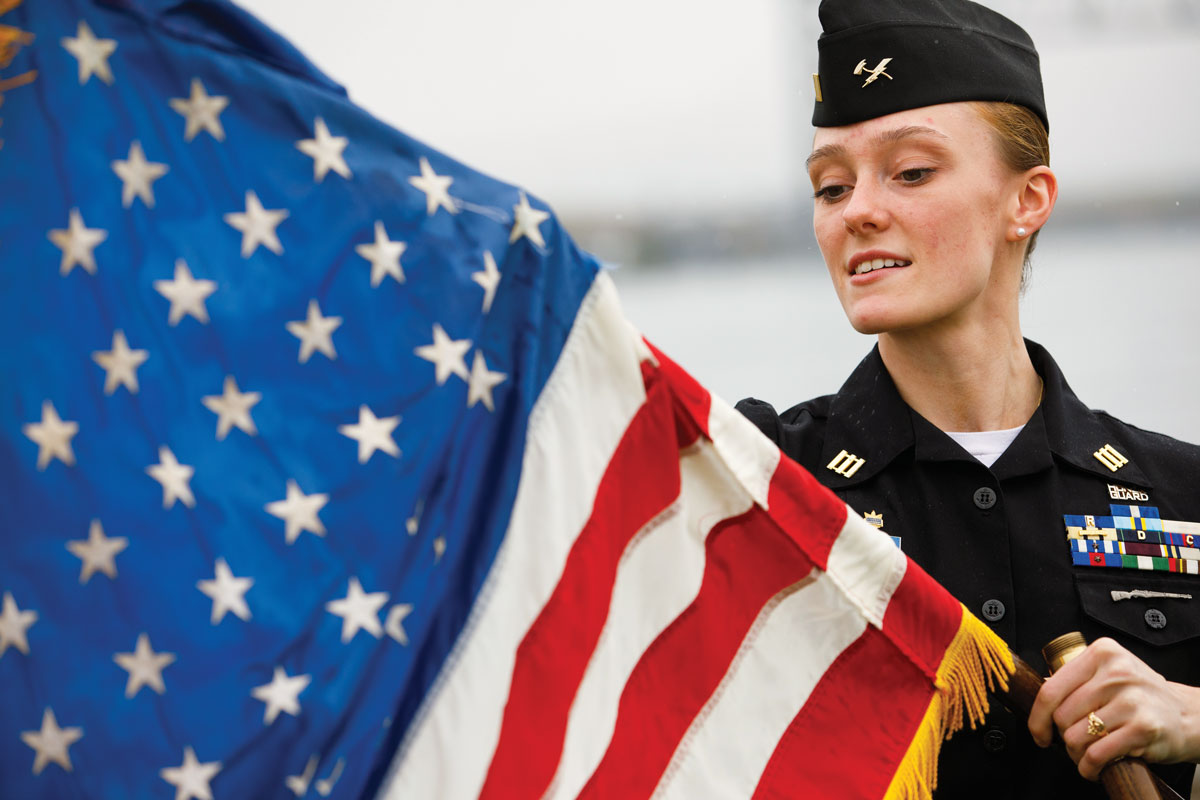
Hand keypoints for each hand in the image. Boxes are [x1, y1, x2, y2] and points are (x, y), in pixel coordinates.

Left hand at [1027, 637, 1199, 779]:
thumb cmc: (1142, 696)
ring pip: (1076, 737)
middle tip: (1074, 743)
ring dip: (1076, 754)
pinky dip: (1089, 767)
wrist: (1188, 715)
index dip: (1037, 717)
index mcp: (1102, 653)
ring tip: (1087, 754)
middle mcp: (1116, 673)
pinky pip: (1096, 754)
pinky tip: (1094, 767)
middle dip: (1062, 737)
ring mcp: (1130, 700)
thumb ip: (1077, 679)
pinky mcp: (1142, 727)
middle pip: (1061, 716)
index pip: (1051, 689)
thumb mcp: (1110, 673)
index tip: (1038, 732)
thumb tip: (1037, 694)